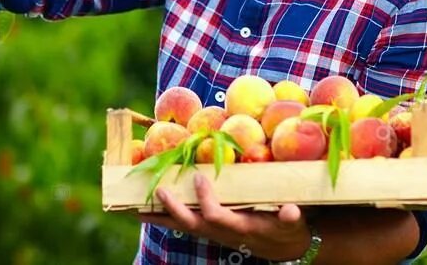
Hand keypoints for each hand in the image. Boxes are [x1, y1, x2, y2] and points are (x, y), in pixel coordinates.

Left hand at [139, 173, 310, 260]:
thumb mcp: (292, 224)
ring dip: (159, 216)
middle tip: (159, 190)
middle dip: (173, 210)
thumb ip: (289, 217)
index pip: (218, 217)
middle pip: (191, 224)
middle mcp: (221, 232)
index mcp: (241, 227)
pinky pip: (180, 223)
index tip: (200, 179)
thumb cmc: (286, 230)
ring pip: (180, 225)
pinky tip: (143, 209)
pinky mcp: (207, 228)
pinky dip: (161, 217)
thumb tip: (291, 210)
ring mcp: (212, 232)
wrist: (281, 247)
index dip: (207, 201)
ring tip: (134, 206)